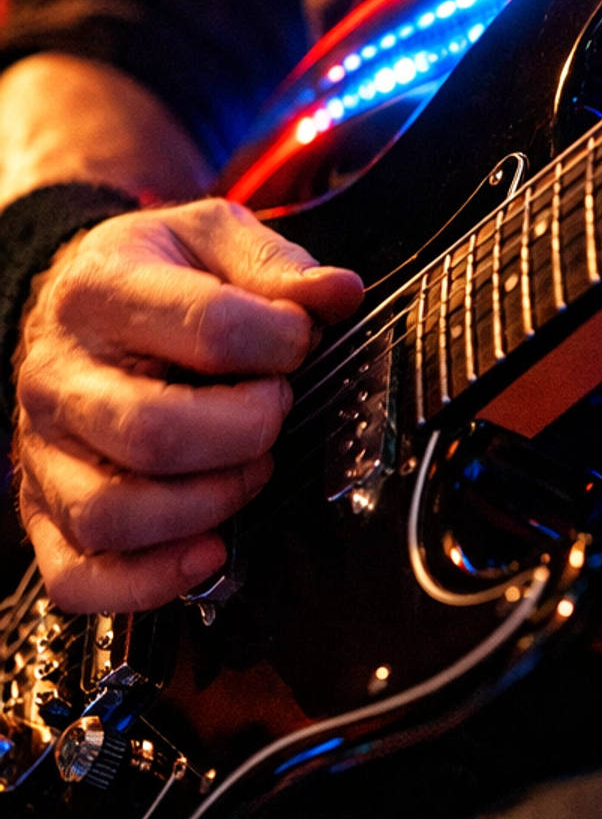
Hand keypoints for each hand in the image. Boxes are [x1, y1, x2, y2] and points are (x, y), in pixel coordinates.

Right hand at [13, 199, 361, 612]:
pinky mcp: (44, 509)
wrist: (72, 297)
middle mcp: (59, 375)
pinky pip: (78, 576)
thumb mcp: (212, 236)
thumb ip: (277, 266)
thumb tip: (340, 294)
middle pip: (154, 432)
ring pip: (112, 512)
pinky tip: (211, 551)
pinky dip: (149, 582)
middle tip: (278, 409)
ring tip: (251, 471)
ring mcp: (45, 451)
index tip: (302, 341)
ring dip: (208, 506)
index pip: (208, 326)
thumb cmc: (153, 272)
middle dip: (248, 430)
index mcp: (102, 291)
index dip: (280, 341)